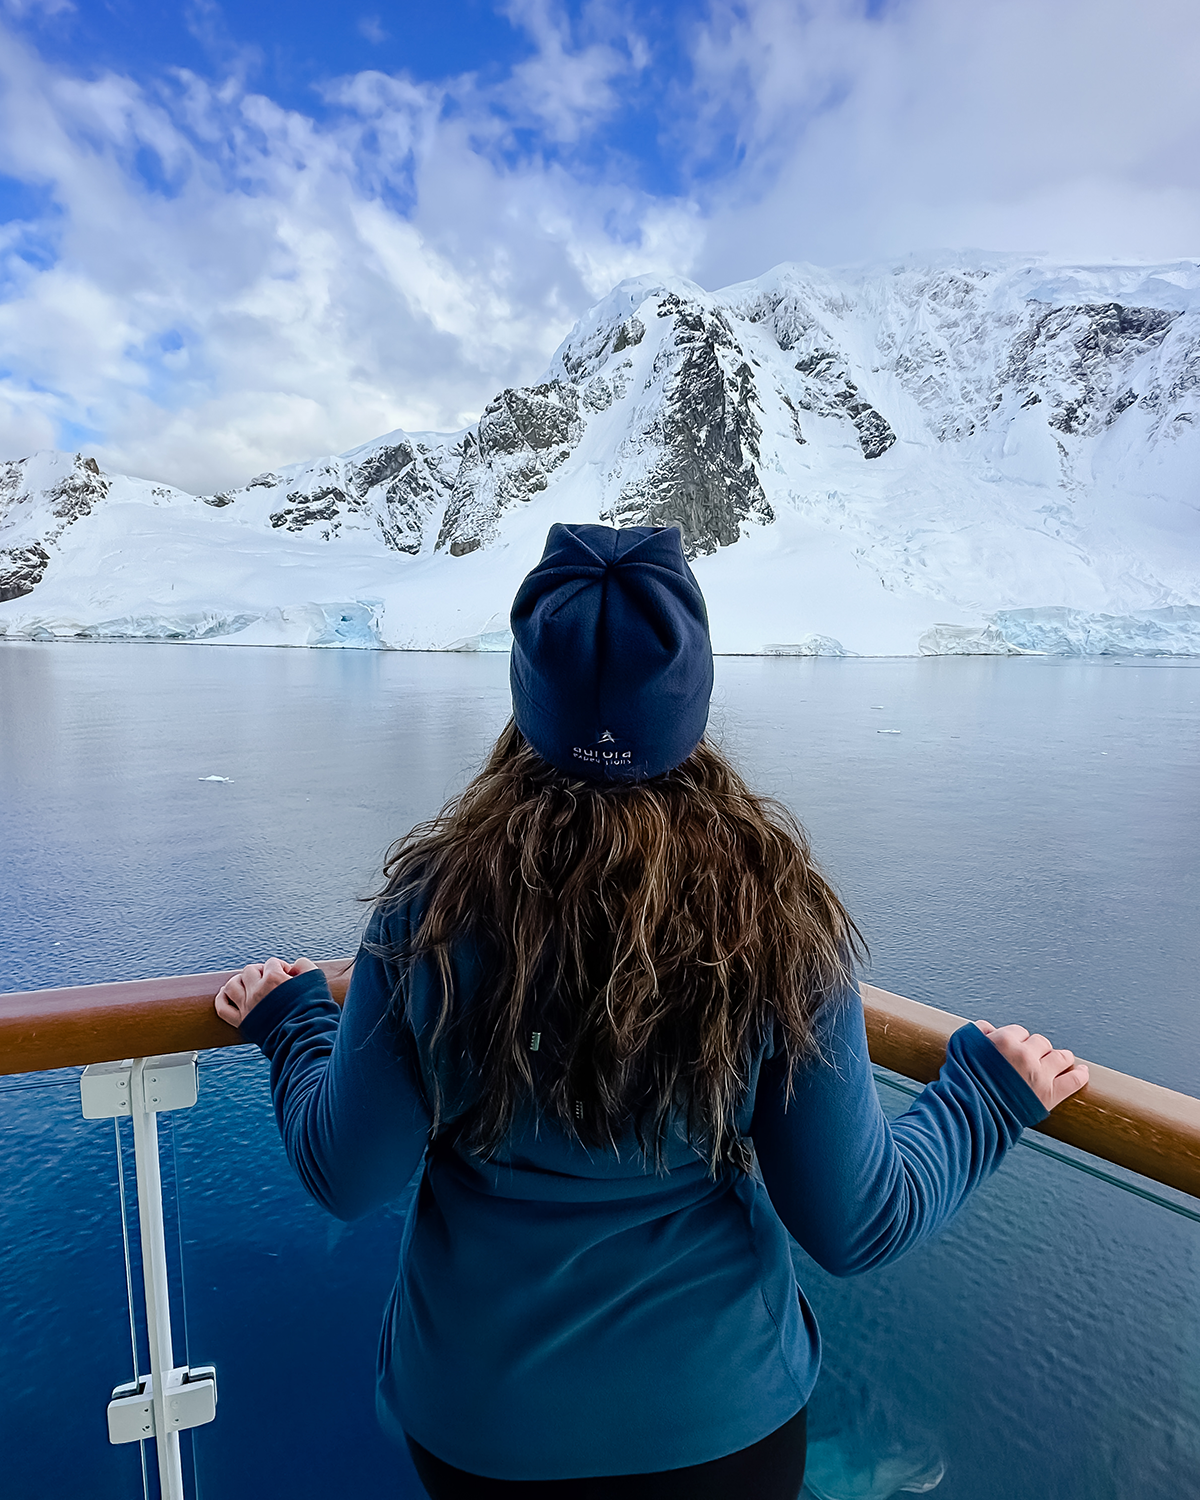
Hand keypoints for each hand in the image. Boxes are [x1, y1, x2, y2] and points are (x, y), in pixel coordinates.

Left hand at [215, 957, 318, 1027]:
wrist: (306, 1039)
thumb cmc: (314, 1011)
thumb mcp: (316, 981)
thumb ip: (305, 966)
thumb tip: (294, 965)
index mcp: (274, 979)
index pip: (272, 963)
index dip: (282, 967)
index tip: (290, 977)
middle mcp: (257, 991)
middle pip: (250, 970)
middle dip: (260, 972)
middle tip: (269, 980)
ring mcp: (247, 1007)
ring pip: (232, 985)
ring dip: (238, 981)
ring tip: (247, 984)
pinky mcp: (242, 1022)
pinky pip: (223, 1008)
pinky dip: (222, 999)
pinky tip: (226, 994)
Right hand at [973, 1020, 1088, 1110]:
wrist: (970, 1112)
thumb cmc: (963, 1081)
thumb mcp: (962, 1046)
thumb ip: (978, 1032)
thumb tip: (989, 1028)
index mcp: (1004, 1041)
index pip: (1019, 1032)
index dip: (1016, 1040)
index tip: (1014, 1049)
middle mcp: (1024, 1055)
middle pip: (1040, 1042)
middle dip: (1037, 1049)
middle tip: (1032, 1058)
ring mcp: (1039, 1075)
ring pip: (1060, 1056)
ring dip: (1060, 1057)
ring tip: (1061, 1061)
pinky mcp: (1050, 1095)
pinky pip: (1073, 1081)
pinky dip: (1080, 1075)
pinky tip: (1082, 1071)